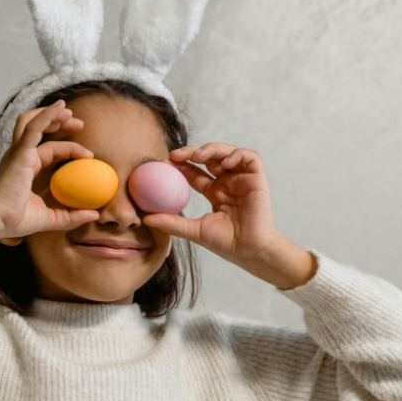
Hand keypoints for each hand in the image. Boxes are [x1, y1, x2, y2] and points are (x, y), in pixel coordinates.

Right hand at [0, 100, 100, 240]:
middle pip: (40, 129)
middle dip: (60, 121)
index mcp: (26, 167)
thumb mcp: (51, 218)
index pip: (50, 149)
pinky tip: (59, 108)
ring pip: (33, 122)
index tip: (89, 155)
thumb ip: (72, 216)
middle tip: (80, 124)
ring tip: (68, 112)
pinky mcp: (19, 153)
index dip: (69, 147)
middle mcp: (21, 156)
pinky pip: (33, 128)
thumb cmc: (16, 220)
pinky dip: (46, 115)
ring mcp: (19, 152)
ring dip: (51, 114)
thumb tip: (95, 214)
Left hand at [142, 143, 286, 267]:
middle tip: (175, 155)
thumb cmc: (226, 243)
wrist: (249, 251)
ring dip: (211, 149)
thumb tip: (145, 218)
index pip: (194, 172)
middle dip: (191, 152)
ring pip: (226, 152)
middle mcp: (227, 182)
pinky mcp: (257, 178)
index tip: (164, 164)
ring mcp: (242, 179)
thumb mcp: (194, 231)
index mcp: (214, 192)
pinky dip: (236, 154)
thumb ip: (171, 223)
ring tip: (197, 155)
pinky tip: (224, 163)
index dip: (180, 165)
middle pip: (208, 158)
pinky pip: (249, 157)